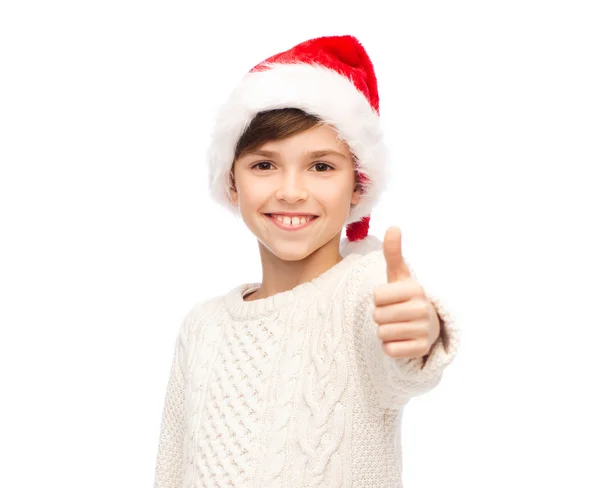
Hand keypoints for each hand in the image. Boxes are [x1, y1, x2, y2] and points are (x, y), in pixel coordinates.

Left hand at [373, 226, 439, 358]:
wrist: (427, 326)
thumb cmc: (406, 297)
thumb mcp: (399, 276)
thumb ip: (393, 253)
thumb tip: (393, 226)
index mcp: (416, 289)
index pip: (377, 296)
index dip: (379, 299)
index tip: (392, 298)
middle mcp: (423, 309)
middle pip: (377, 316)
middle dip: (381, 316)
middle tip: (395, 314)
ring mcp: (424, 331)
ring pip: (382, 333)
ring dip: (385, 331)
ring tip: (398, 326)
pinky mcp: (420, 350)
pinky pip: (389, 350)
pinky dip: (390, 347)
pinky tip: (402, 340)